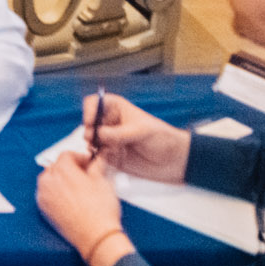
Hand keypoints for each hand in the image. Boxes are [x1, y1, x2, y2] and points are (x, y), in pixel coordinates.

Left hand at [36, 149, 127, 262]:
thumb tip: (96, 161)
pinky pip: (46, 194)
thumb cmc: (101, 211)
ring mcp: (43, 196)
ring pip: (48, 180)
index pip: (67, 155)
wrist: (96, 237)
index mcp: (62, 170)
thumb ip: (96, 167)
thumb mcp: (103, 182)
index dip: (80, 157)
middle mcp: (48, 180)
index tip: (88, 163)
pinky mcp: (43, 210)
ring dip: (60, 180)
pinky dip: (54, 193)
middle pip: (56, 166)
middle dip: (69, 168)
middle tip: (83, 174)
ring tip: (76, 187)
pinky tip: (68, 199)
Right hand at [77, 91, 191, 185]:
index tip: (90, 121)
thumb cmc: (163, 139)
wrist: (175, 162)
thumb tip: (97, 134)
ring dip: (94, 146)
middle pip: (89, 123)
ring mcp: (110, 141)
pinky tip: (110, 160)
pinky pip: (97, 157)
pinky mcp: (112, 157)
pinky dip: (99, 159)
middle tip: (94, 139)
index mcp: (117, 109)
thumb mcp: (141, 131)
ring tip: (106, 151)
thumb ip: (118, 133)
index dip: (89, 110)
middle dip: (89, 131)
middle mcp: (111, 124)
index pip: (95, 103)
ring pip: (91, 141)